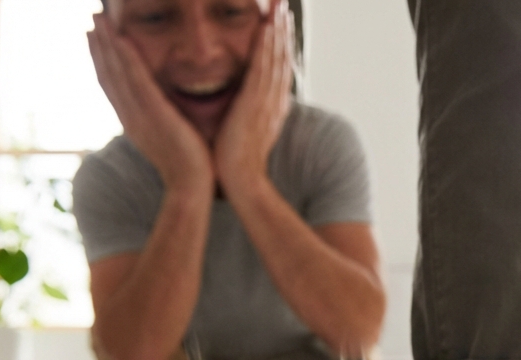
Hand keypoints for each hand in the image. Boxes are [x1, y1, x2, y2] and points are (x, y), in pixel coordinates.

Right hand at [87, 14, 212, 194]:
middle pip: (108, 74)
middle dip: (99, 45)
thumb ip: (164, 121)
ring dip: (106, 43)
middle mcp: (129, 116)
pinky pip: (136, 80)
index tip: (96, 38)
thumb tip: (168, 110)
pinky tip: (119, 37)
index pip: (112, 85)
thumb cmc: (189, 168)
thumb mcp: (171, 139)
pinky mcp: (154, 114)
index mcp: (133, 122)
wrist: (191, 188)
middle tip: (93, 18)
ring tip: (99, 17)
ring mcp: (138, 115)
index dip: (102, 60)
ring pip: (117, 72)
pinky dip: (126, 58)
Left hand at [213, 0, 293, 198]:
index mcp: (271, 107)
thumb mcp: (244, 133)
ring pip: (276, 58)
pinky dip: (267, 45)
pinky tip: (268, 26)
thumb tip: (240, 106)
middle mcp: (274, 101)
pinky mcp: (256, 102)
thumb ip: (245, 115)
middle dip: (283, 31)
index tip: (279, 25)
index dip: (280, 46)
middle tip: (284, 6)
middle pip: (282, 58)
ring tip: (280, 7)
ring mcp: (267, 101)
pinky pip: (264, 67)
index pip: (278, 69)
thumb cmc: (236, 162)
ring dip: (278, 30)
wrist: (241, 181)